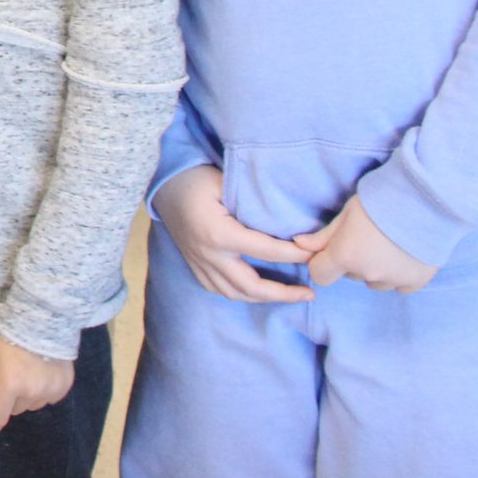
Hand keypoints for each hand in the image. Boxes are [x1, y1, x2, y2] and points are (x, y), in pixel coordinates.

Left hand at [0, 333, 73, 431]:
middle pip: (17, 409)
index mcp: (9, 384)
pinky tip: (44, 372)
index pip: (0, 415)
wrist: (44, 321)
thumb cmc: (12, 336)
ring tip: (30, 373)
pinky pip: (50, 398)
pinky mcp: (64, 387)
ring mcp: (49, 391)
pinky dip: (45, 390)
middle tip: (13, 379)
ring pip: (34, 405)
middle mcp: (30, 392)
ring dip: (29, 396)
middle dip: (12, 399)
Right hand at [154, 166, 314, 303]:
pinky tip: (256, 290)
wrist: (162, 185)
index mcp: (219, 235)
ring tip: (288, 295)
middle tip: (309, 292)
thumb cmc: (197, 179)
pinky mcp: (194, 265)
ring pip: (235, 293)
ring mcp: (199, 264)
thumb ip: (255, 203)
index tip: (315, 255)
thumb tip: (289, 221)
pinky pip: (219, 290)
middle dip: (284, 294)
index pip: (266, 251)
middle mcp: (209, 255)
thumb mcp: (227, 183)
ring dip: (264, 298)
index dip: (295, 255)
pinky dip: (241, 294)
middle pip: (252, 286)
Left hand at [297, 196, 435, 293]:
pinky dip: (398, 274)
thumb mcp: (347, 213)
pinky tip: (404, 252)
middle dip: (352, 261)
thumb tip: (299, 245)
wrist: (427, 200)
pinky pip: (399, 285)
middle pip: (350, 275)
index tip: (332, 248)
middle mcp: (368, 273)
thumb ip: (324, 235)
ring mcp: (394, 280)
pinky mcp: (416, 281)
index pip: (320, 274)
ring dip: (375, 268)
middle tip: (367, 236)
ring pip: (375, 281)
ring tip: (388, 242)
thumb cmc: (382, 200)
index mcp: (346, 256)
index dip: (323, 262)